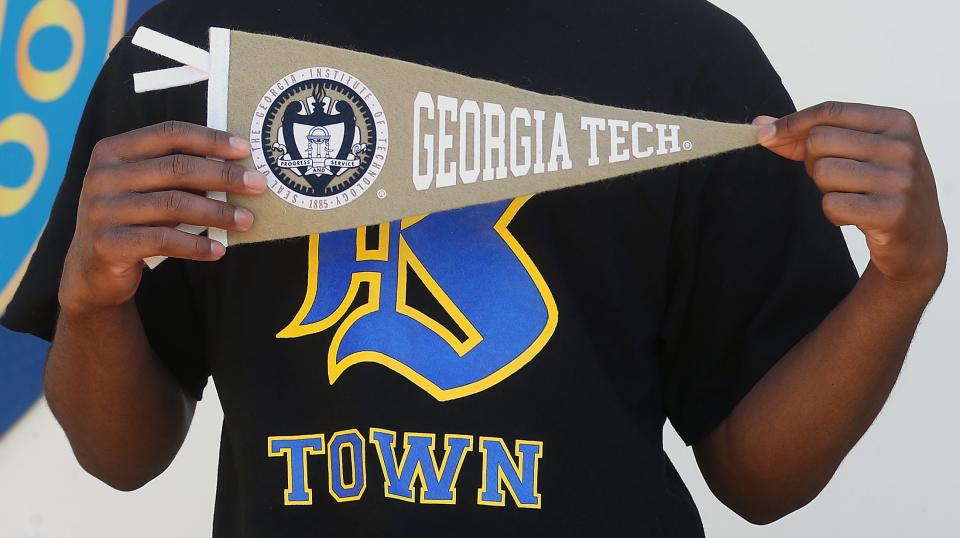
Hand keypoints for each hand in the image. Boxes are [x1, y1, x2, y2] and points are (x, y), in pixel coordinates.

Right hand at [59, 121, 265, 314]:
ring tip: (247, 220)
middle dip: (223, 176)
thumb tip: (236, 167)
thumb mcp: (147, 189)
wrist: (93, 270)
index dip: (210, 140)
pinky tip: (219, 250)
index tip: (244, 150)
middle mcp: (103, 176)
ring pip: (174, 204)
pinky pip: (163, 240)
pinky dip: (196, 245)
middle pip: (176, 168)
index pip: (169, 133)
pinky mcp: (108, 244)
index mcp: (113, 151)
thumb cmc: (133, 220)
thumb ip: (177, 174)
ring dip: (217, 212)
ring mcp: (101, 210)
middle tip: (257, 186)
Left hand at [755, 102, 946, 296]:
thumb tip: (760, 126)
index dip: (791, 123)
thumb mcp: (854, 153)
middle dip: (813, 163)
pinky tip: (857, 216)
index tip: (764, 135)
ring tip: (853, 196)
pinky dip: (834, 214)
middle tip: (838, 179)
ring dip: (826, 190)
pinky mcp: (892, 212)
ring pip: (822, 172)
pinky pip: (831, 205)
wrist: (917, 238)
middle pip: (819, 141)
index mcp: (896, 122)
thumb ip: (807, 137)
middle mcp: (903, 146)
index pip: (830, 111)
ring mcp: (900, 179)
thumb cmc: (876, 187)